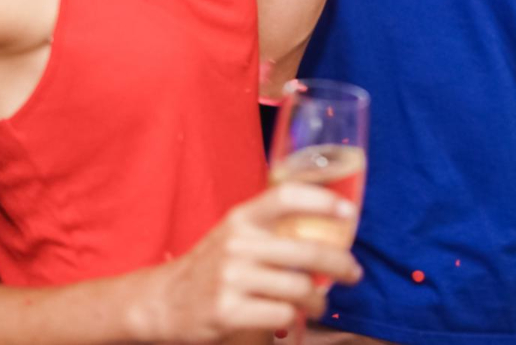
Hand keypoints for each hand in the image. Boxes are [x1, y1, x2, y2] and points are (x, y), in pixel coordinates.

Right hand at [139, 183, 362, 340]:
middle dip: (339, 263)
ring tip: (320, 302)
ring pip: (299, 287)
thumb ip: (269, 227)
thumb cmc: (210, 266)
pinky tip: (295, 315)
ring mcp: (231, 279)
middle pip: (305, 249)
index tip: (348, 214)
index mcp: (240, 217)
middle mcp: (237, 244)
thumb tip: (326, 227)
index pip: (287, 196)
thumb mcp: (233, 234)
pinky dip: (296, 317)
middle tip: (352, 272)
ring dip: (319, 299)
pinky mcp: (229, 312)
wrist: (163, 301)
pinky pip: (282, 314)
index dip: (322, 201)